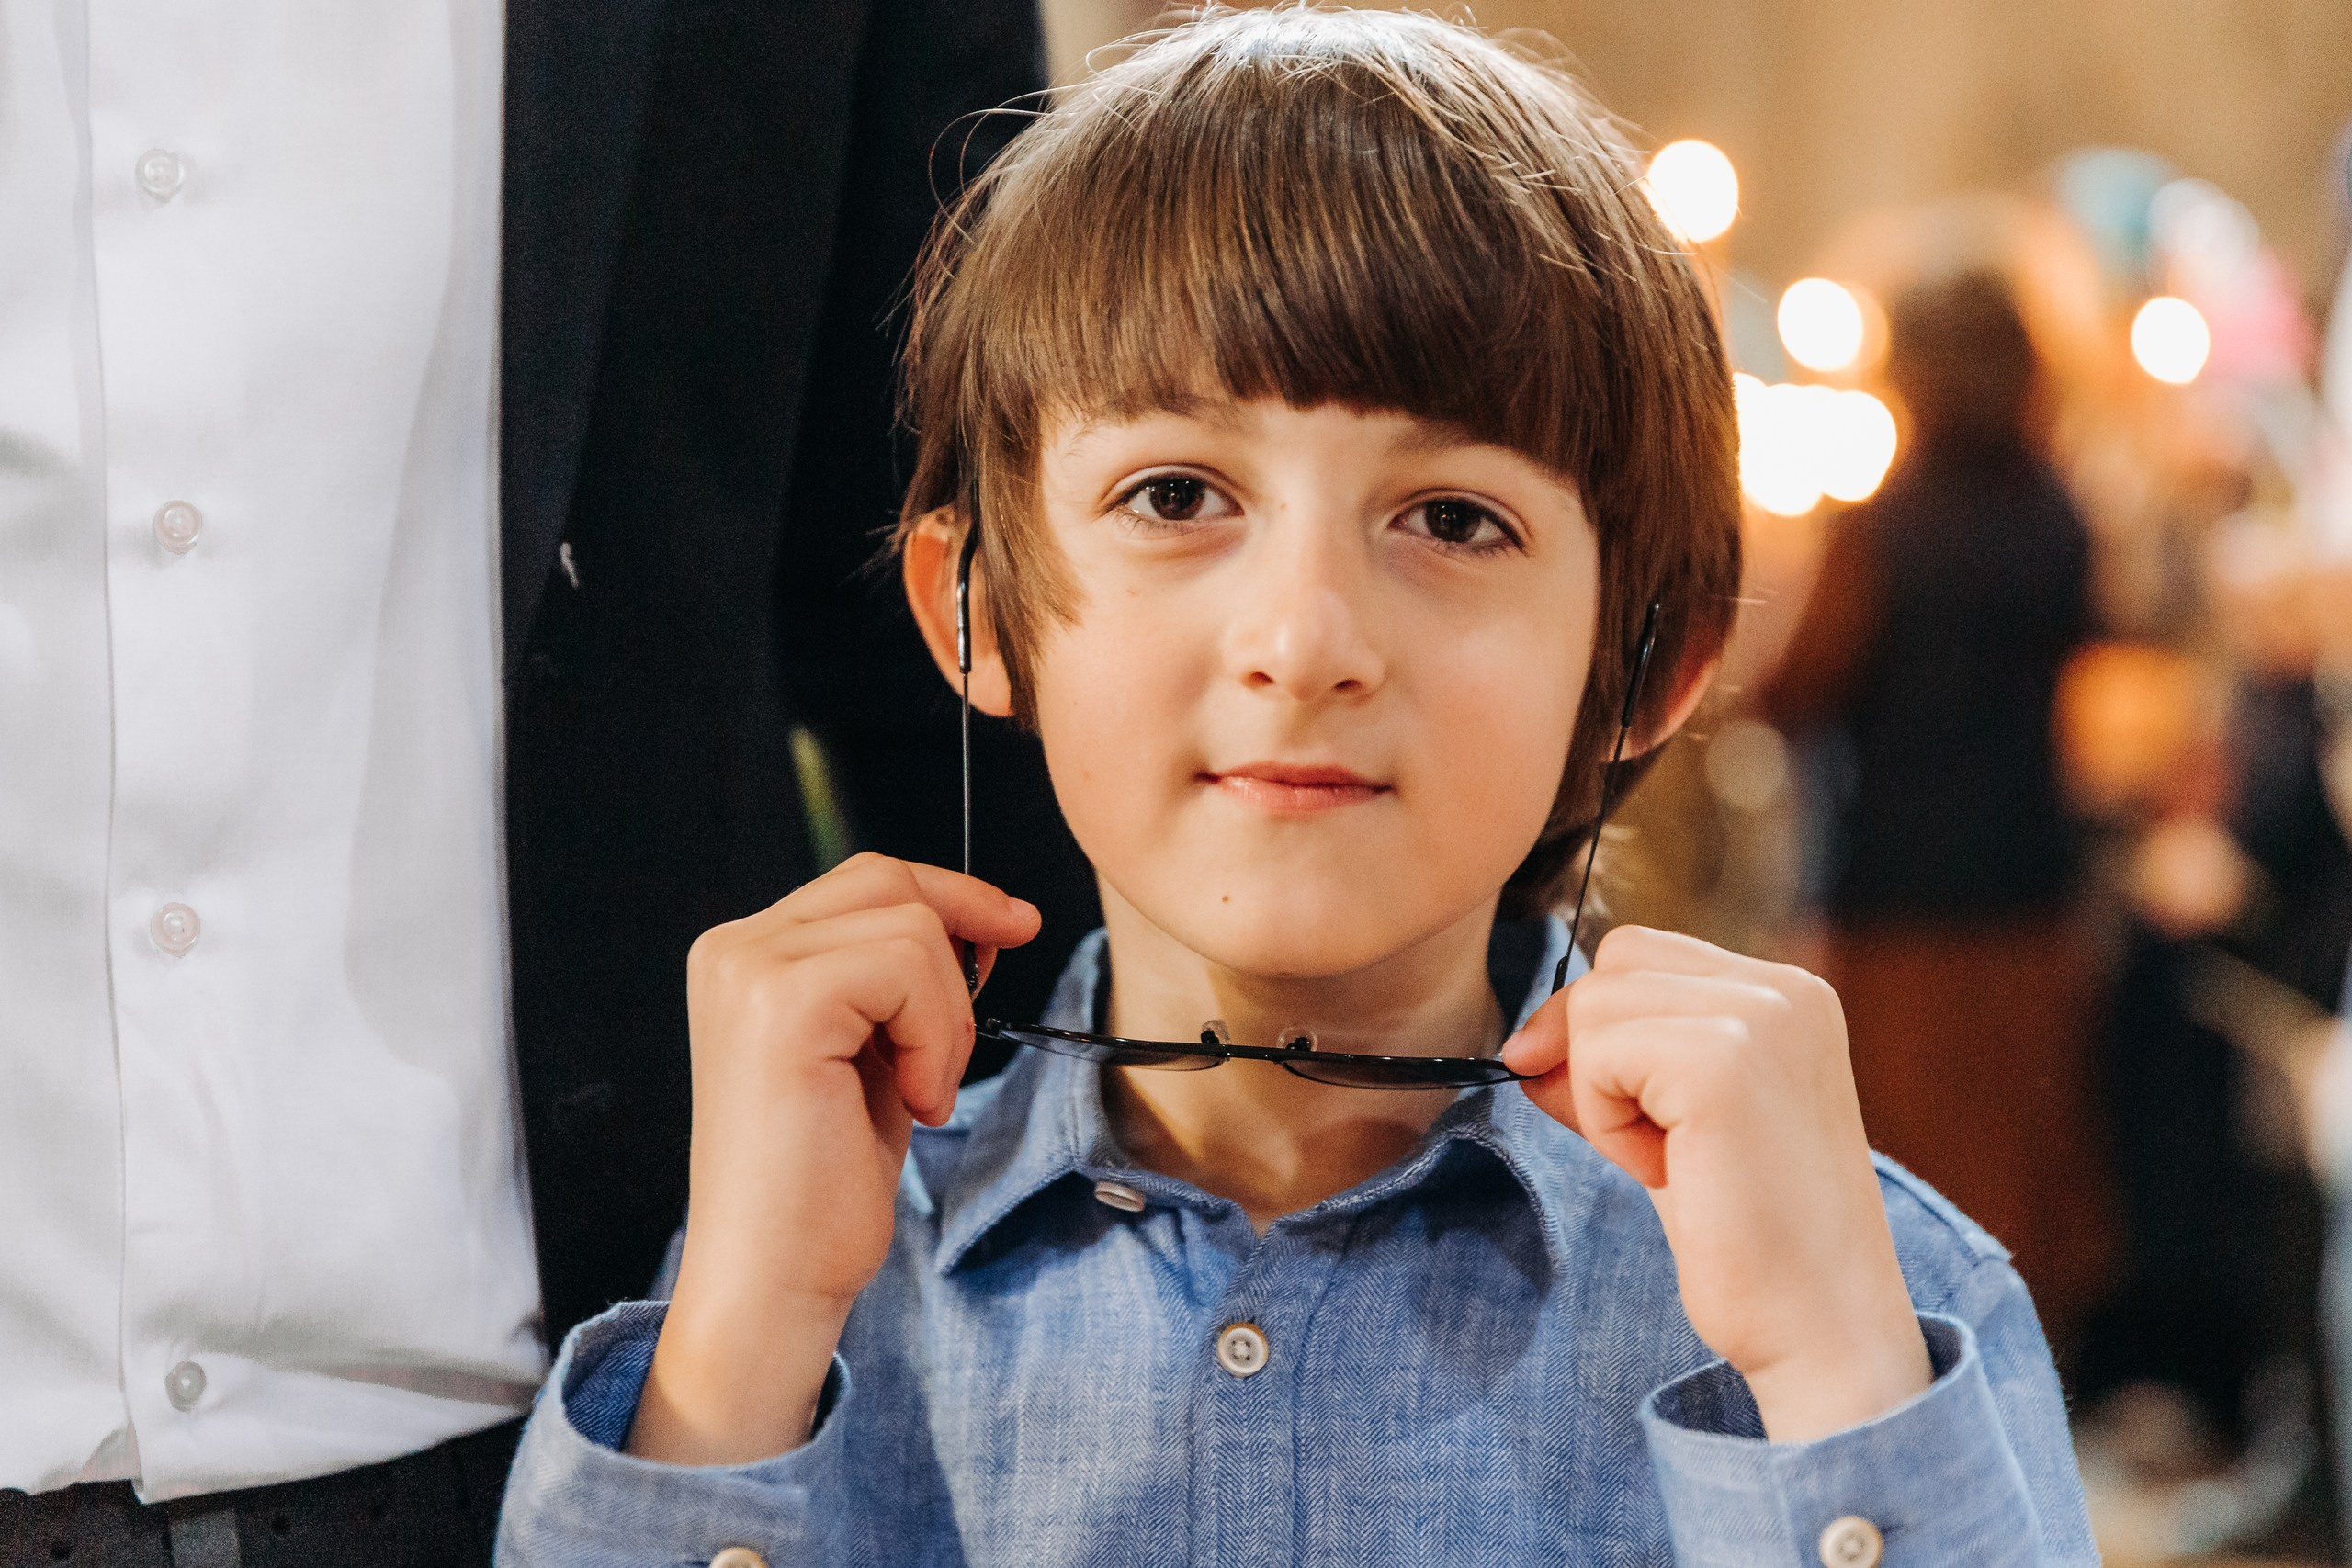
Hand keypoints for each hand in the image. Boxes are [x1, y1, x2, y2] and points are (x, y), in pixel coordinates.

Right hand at [627, 854, 1039, 1463]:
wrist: (773, 1277)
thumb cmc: (822, 1182)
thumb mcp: (870, 1053)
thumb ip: (896, 982)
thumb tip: (974, 921)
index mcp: (743, 957)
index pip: (866, 880)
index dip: (950, 896)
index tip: (1012, 926)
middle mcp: (732, 949)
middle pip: (888, 882)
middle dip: (962, 933)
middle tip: (985, 1010)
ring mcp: (750, 971)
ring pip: (911, 927)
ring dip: (946, 1018)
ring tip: (921, 1092)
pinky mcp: (783, 1002)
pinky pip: (907, 968)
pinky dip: (936, 1037)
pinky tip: (913, 1101)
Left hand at [1502, 925, 1929, 1441]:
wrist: (1822, 1330)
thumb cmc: (1754, 1241)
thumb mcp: (1673, 1128)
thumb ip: (1613, 1071)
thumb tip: (1526, 1048)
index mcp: (1789, 994)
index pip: (1642, 954)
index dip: (1599, 1027)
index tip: (1620, 1111)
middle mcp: (1785, 988)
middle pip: (1612, 963)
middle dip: (1595, 1054)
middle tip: (1657, 1145)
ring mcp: (1759, 1017)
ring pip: (1595, 1005)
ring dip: (1603, 1095)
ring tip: (1675, 1161)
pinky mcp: (1722, 1060)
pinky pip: (1599, 1056)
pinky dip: (1607, 1122)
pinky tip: (1670, 1172)